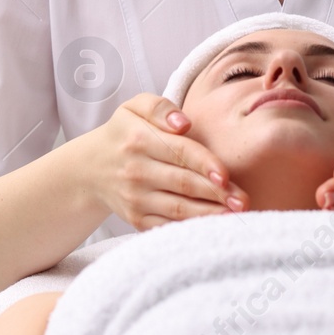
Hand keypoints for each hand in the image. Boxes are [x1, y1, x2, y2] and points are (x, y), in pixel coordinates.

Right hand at [82, 93, 249, 230]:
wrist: (90, 168)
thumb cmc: (125, 132)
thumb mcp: (135, 107)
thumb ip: (160, 107)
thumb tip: (183, 124)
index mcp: (139, 139)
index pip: (179, 152)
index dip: (204, 165)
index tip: (226, 176)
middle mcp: (136, 171)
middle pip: (183, 183)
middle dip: (216, 193)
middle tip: (243, 200)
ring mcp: (135, 198)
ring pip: (178, 209)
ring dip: (209, 214)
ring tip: (236, 215)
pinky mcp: (136, 218)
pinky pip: (168, 225)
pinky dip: (191, 227)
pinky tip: (213, 226)